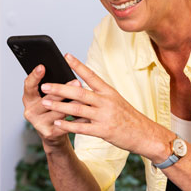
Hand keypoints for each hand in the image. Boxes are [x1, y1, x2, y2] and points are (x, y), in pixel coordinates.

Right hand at [22, 64, 83, 149]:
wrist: (53, 134)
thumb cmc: (53, 109)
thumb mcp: (48, 97)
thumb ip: (53, 87)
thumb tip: (66, 71)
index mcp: (28, 99)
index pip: (28, 85)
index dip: (34, 76)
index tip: (42, 66)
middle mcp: (30, 111)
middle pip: (47, 98)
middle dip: (63, 90)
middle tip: (77, 82)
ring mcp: (38, 123)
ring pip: (58, 111)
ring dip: (74, 105)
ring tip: (85, 99)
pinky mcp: (49, 133)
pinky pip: (65, 124)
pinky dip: (77, 119)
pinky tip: (86, 115)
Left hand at [39, 54, 172, 160]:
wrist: (145, 134)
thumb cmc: (129, 118)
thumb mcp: (115, 102)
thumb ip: (97, 98)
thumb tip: (77, 95)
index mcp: (109, 91)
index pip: (91, 75)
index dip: (78, 65)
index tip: (66, 56)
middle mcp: (106, 101)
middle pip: (79, 92)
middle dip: (60, 88)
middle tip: (45, 85)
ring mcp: (104, 116)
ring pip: (77, 109)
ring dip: (59, 106)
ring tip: (45, 102)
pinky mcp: (103, 131)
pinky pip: (82, 127)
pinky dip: (68, 125)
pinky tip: (57, 123)